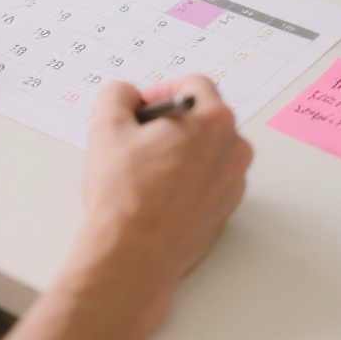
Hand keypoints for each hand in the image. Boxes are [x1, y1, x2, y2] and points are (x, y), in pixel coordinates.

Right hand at [8, 75, 251, 339]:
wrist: (134, 255)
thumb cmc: (126, 195)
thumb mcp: (107, 126)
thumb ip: (117, 95)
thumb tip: (126, 96)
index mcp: (213, 120)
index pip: (195, 85)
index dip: (162, 90)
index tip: (142, 107)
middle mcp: (233, 149)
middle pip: (204, 117)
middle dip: (172, 122)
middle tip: (138, 138)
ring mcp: (233, 183)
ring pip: (207, 151)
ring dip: (180, 151)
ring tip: (144, 170)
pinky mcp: (226, 211)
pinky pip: (208, 181)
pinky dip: (187, 180)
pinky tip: (157, 194)